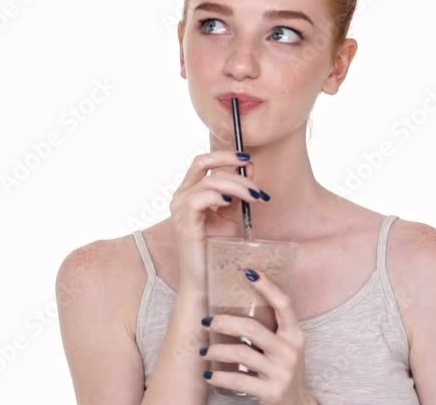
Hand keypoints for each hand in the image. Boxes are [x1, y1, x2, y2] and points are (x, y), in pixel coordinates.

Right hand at [168, 150, 267, 289]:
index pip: (204, 162)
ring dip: (236, 186)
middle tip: (256, 182)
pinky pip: (200, 198)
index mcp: (190, 192)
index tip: (248, 159)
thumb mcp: (232, 213)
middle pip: (203, 164)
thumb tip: (250, 168)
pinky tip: (232, 203)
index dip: (225, 156)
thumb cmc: (218, 249)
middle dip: (232, 167)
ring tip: (254, 197)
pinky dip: (219, 197)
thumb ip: (239, 191)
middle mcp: (181, 197)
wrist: (208, 279)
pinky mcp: (184, 222)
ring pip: (208, 182)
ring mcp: (179, 208)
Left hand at [200, 268, 315, 404]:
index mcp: (295, 335)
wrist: (295, 404)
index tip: (248, 271)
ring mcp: (282, 372)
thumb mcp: (283, 347)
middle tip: (206, 321)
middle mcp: (291, 351)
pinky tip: (208, 375)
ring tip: (203, 352)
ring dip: (217, 350)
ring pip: (242, 352)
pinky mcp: (272, 391)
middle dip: (225, 322)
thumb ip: (269, 329)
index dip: (268, 287)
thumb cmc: (282, 369)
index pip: (284, 305)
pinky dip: (220, 376)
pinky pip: (240, 379)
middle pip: (253, 328)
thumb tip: (235, 303)